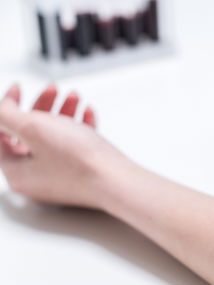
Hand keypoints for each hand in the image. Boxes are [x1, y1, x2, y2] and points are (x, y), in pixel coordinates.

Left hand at [0, 84, 123, 208]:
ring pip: (53, 139)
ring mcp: (60, 180)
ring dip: (63, 113)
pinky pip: (73, 149)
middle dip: (41, 107)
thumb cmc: (80, 163)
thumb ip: (6, 114)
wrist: (119, 182)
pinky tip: (88, 115)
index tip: (19, 90)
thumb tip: (2, 109)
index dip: (7, 107)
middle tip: (52, 90)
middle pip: (28, 135)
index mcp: (16, 173)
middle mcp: (35, 180)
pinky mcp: (82, 177)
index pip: (0, 134)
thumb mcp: (33, 128)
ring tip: (75, 98)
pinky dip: (79, 128)